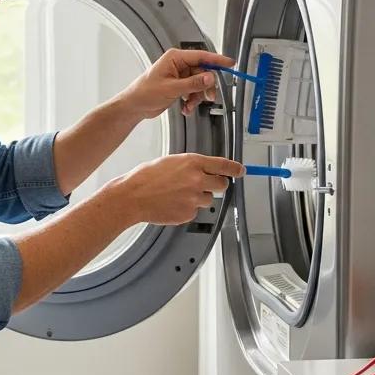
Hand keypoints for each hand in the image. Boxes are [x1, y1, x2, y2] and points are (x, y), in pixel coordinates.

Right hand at [116, 154, 245, 225]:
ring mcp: (194, 198)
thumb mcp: (171, 161)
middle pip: (222, 185)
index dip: (235, 168)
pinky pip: (195, 211)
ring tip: (179, 194)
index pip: (223, 165)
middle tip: (204, 185)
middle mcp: (197, 180)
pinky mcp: (188, 213)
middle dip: (216, 185)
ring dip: (199, 197)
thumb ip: (191, 165)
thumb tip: (203, 170)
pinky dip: (187, 208)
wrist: (133, 196)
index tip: (241, 170)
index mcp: (192, 163)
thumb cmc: (146, 177)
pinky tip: (173, 204)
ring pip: (208, 199)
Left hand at [120, 49, 236, 120]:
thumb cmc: (145, 93)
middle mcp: (178, 64)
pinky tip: (186, 108)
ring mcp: (179, 75)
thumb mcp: (171, 88)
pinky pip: (193, 91)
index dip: (217, 60)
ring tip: (190, 105)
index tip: (230, 64)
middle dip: (206, 87)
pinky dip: (192, 100)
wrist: (135, 106)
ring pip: (199, 84)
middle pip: (203, 72)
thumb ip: (193, 83)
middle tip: (209, 97)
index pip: (201, 56)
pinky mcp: (179, 86)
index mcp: (175, 58)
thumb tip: (209, 77)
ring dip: (197, 97)